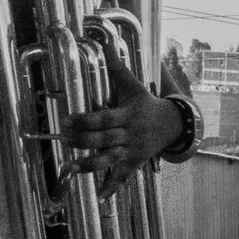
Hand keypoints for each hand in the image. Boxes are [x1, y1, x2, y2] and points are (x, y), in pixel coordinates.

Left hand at [63, 54, 182, 198]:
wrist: (173, 124)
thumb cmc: (146, 102)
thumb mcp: (133, 85)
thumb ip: (116, 67)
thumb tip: (104, 41)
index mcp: (127, 114)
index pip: (104, 118)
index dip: (86, 120)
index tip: (67, 120)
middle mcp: (130, 134)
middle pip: (105, 140)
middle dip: (84, 142)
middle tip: (64, 141)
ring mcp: (133, 150)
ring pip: (110, 160)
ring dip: (91, 166)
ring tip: (71, 169)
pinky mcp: (135, 162)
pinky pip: (123, 176)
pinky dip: (111, 187)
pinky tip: (99, 197)